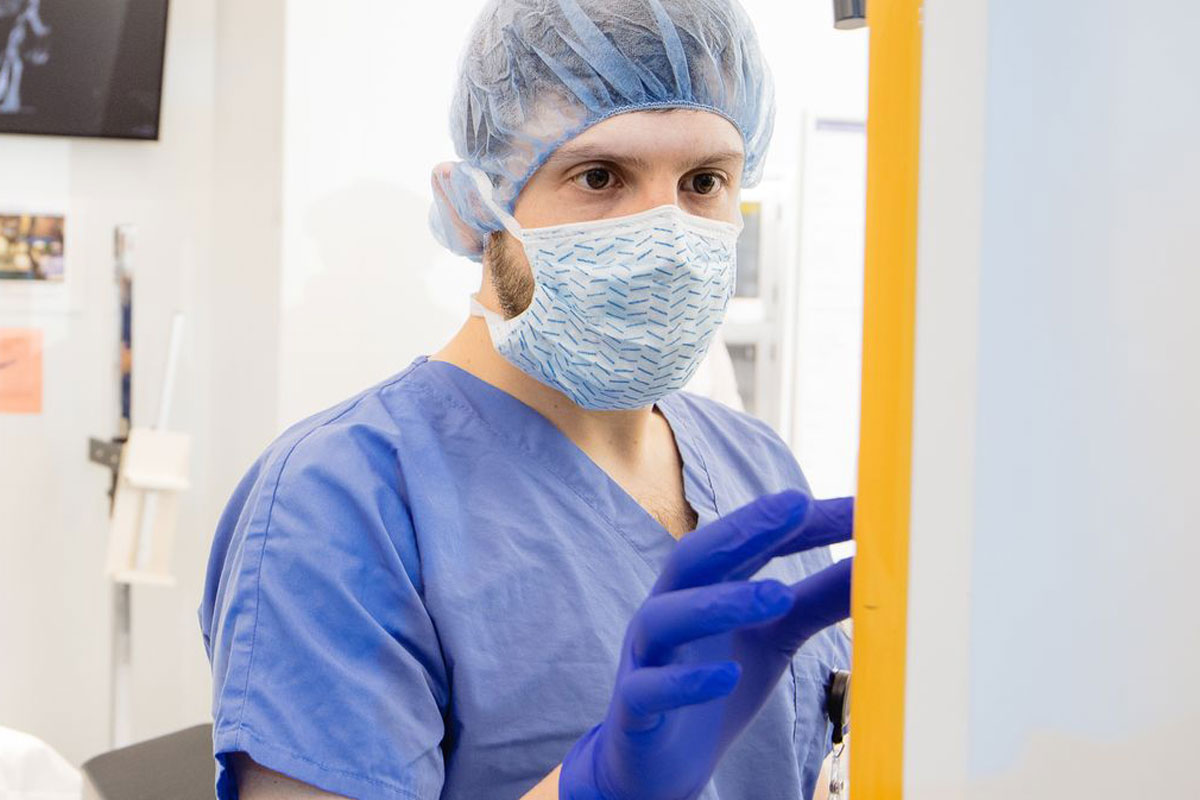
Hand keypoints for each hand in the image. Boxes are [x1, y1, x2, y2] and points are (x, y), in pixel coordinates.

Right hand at [558, 490, 853, 799]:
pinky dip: (688, 682)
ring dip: (719, 603)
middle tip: (797, 506)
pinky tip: (730, 676)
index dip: (797, 525)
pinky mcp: (635, 708)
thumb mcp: (775, 638)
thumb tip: (870, 568)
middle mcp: (670, 609)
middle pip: (696, 559)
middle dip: (744, 529)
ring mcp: (646, 656)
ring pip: (666, 618)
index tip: (853, 509)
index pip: (748, 543)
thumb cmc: (718, 681)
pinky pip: (652, 688)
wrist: (659, 760)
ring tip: (777, 595)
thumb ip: (814, 601)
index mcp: (704, 586)